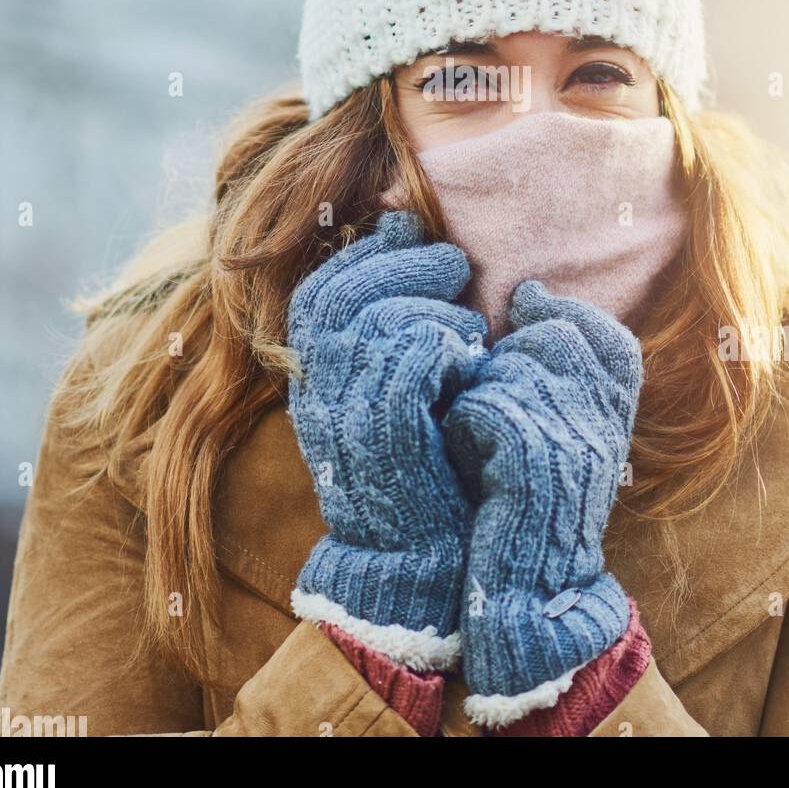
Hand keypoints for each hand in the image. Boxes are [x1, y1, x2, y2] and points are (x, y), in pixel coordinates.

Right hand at [286, 209, 487, 668]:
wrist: (424, 560)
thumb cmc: (427, 465)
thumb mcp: (398, 387)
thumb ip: (390, 322)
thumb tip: (403, 227)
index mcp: (317, 377)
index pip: (322, 289)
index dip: (369, 252)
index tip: (414, 233)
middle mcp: (319, 392)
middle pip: (344, 292)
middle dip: (403, 262)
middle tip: (457, 265)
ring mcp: (344, 412)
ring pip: (378, 317)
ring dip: (434, 307)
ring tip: (471, 329)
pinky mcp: (383, 432)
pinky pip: (411, 352)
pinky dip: (446, 344)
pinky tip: (469, 364)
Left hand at [443, 280, 642, 715]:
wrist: (527, 585)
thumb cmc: (527, 496)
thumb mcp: (561, 424)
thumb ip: (558, 363)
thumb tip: (529, 292)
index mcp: (620, 413)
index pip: (609, 337)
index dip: (567, 317)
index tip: (528, 313)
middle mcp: (607, 421)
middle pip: (552, 339)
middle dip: (511, 359)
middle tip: (497, 409)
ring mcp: (575, 437)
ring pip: (509, 368)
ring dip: (481, 393)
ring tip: (481, 438)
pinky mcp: (533, 458)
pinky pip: (484, 403)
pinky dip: (464, 423)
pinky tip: (468, 454)